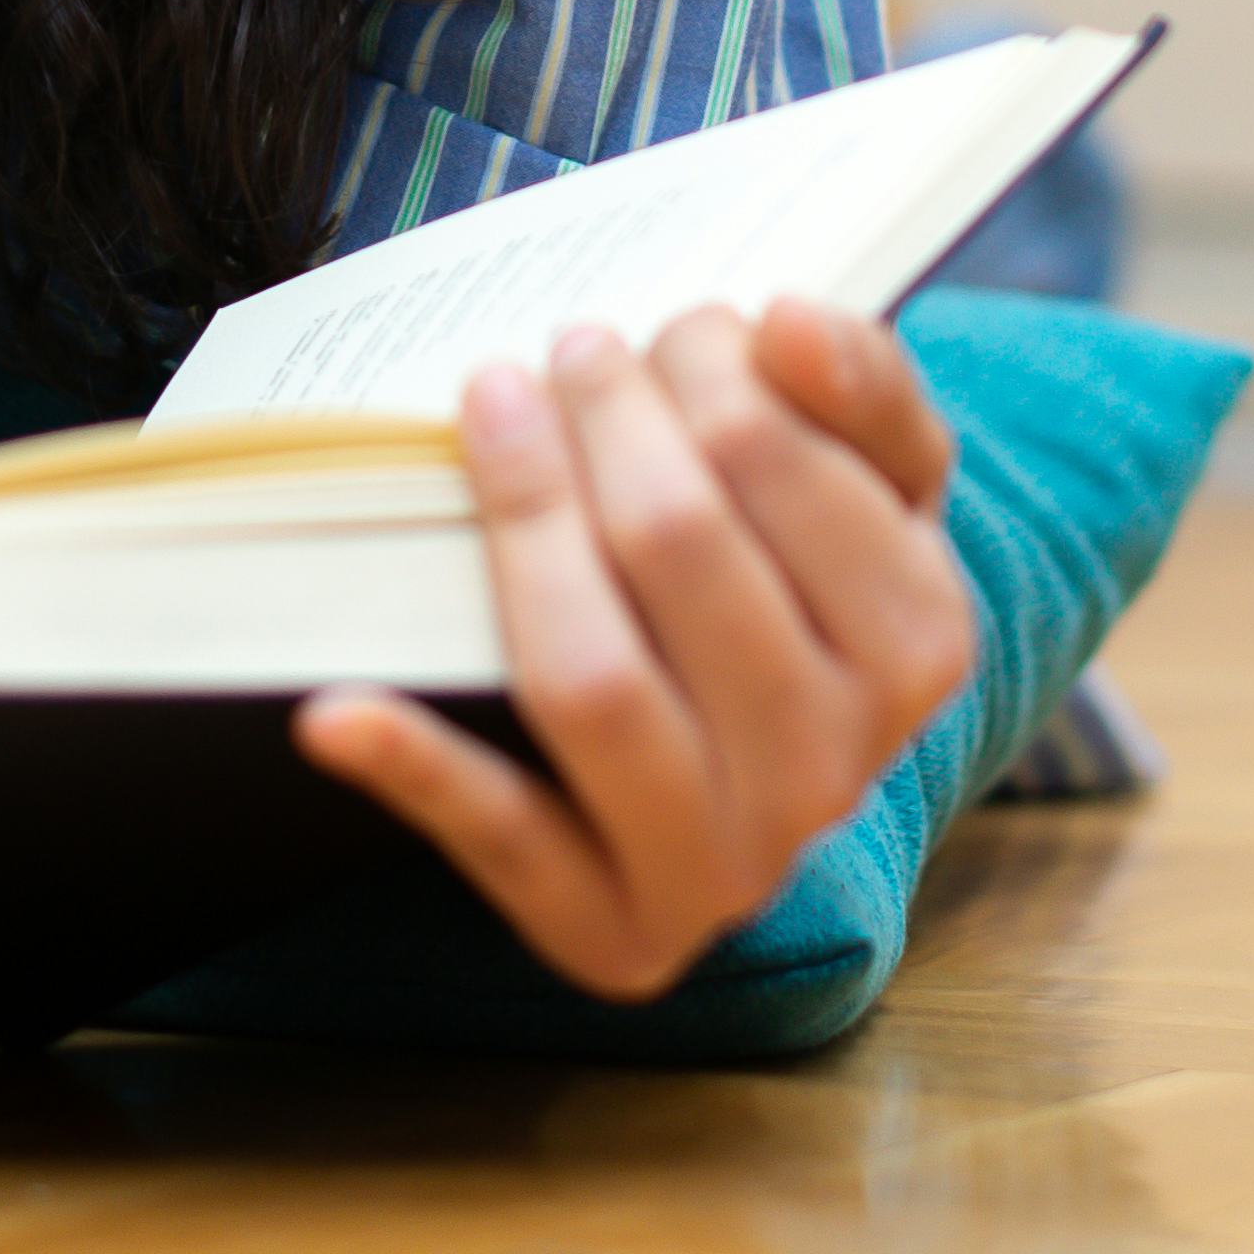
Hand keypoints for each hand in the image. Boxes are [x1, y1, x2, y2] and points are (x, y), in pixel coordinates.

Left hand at [295, 296, 974, 1000]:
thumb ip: (864, 384)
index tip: (659, 324)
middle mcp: (829, 770)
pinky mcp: (608, 930)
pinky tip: (336, 711)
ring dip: (522, 527)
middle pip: (680, 555)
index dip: (702, 370)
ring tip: (489, 409)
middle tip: (569, 350)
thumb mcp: (871, 484)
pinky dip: (416, 772)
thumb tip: (791, 325)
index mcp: (917, 648)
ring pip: (594, 684)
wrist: (756, 784)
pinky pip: (504, 841)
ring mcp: (718, 864)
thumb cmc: (799, 588)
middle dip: (605, 424)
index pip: (781, 467)